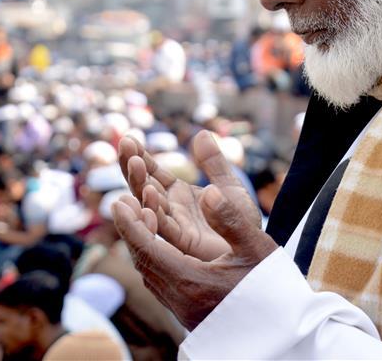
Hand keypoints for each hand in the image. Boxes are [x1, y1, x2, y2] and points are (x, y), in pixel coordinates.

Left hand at [112, 176, 276, 329]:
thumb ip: (230, 219)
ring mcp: (182, 309)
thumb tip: (208, 191)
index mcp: (190, 282)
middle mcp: (179, 299)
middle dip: (131, 231)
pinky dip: (154, 259)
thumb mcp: (256, 247)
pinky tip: (160, 249)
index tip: (117, 203)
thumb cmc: (272, 287)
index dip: (130, 225)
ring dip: (141, 245)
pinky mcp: (189, 313)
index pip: (149, 250)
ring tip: (137, 222)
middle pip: (144, 262)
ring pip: (150, 274)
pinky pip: (161, 282)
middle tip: (122, 204)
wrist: (281, 329)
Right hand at [118, 132, 259, 260]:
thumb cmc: (241, 220)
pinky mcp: (184, 243)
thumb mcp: (229, 185)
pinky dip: (155, 211)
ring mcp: (175, 226)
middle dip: (133, 168)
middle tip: (125, 145)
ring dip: (140, 185)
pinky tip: (149, 193)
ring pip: (149, 205)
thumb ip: (214, 162)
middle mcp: (171, 210)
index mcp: (179, 195)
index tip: (129, 139)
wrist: (256, 248)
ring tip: (135, 164)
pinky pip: (165, 227)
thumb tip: (202, 132)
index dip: (141, 157)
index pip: (154, 174)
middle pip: (144, 187)